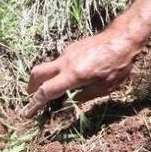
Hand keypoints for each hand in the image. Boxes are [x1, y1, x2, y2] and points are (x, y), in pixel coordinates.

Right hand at [22, 26, 141, 117]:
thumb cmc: (118, 65)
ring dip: (47, 78)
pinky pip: (60, 61)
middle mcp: (66, 62)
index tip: (27, 113)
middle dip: (31, 86)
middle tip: (33, 96)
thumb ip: (85, 96)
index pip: (46, 91)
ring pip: (49, 66)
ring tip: (58, 88)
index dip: (34, 104)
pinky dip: (59, 70)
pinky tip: (74, 75)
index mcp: (73, 75)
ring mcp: (68, 52)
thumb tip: (70, 101)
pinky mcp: (73, 47)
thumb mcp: (105, 87)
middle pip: (37, 73)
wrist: (123, 38)